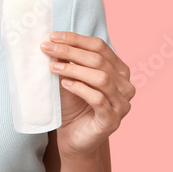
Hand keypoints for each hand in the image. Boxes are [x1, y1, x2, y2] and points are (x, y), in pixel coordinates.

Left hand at [41, 32, 134, 160]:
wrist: (72, 136)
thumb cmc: (72, 103)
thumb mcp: (69, 77)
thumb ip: (67, 60)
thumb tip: (52, 40)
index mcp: (119, 71)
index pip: (100, 46)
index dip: (76, 39)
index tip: (52, 35)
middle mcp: (126, 86)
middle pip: (99, 60)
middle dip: (70, 51)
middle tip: (46, 48)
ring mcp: (122, 104)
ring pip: (101, 78)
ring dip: (73, 69)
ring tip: (52, 67)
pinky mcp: (112, 121)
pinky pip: (98, 99)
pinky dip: (79, 88)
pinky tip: (64, 84)